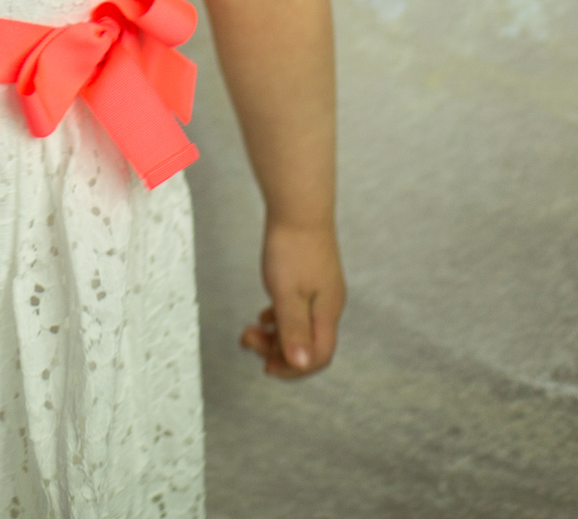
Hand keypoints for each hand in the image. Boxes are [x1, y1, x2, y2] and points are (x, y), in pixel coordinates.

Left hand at [239, 219, 343, 378]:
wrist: (299, 208)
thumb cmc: (293, 247)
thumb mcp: (287, 294)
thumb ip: (293, 330)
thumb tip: (299, 364)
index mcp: (327, 311)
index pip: (319, 356)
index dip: (293, 369)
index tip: (265, 365)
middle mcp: (328, 305)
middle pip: (308, 345)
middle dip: (277, 351)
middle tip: (249, 340)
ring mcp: (321, 291)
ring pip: (300, 328)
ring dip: (275, 336)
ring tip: (250, 330)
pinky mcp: (311, 278)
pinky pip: (298, 310)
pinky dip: (279, 319)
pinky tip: (264, 316)